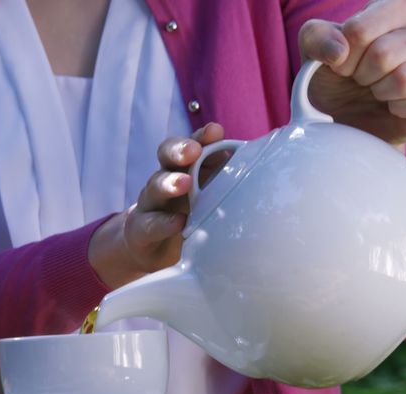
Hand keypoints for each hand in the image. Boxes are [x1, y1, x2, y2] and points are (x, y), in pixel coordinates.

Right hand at [89, 123, 224, 288]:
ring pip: (154, 188)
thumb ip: (230, 182)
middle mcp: (164, 180)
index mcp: (184, 169)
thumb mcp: (212, 199)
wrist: (152, 250)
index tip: (215, 131)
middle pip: (166, 157)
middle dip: (179, 150)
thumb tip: (265, 166)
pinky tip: (177, 223)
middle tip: (193, 152)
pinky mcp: (140, 231)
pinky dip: (163, 223)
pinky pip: (149, 225)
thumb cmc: (190, 219)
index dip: (201, 137)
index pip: (190, 146)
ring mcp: (150, 205)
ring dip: (169, 183)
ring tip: (183, 184)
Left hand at [300, 0, 405, 144]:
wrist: (353, 119)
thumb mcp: (316, 55)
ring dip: (381, 91)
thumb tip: (338, 52)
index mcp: (391, 8)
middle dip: (362, 75)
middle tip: (363, 77)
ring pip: (401, 77)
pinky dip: (396, 107)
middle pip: (381, 54)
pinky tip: (396, 98)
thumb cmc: (337, 81)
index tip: (343, 63)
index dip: (343, 57)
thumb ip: (316, 38)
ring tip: (381, 86)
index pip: (358, 31)